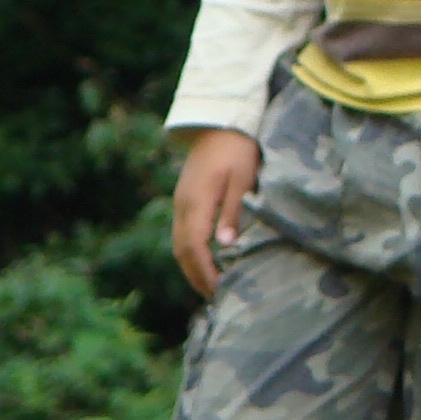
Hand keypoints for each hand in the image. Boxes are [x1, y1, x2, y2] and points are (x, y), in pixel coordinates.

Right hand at [172, 128, 260, 299]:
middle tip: (214, 296)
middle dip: (195, 275)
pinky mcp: (183, 198)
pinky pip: (180, 232)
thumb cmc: (237, 150)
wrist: (218, 123)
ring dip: (190, 266)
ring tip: (208, 285)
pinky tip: (202, 259)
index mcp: (196, 202)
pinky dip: (189, 251)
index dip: (205, 271)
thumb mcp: (242, 179)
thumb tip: (225, 245)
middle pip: (182, 250)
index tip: (218, 290)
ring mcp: (180, 202)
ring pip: (178, 243)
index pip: (195, 247)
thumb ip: (233, 211)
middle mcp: (182, 205)